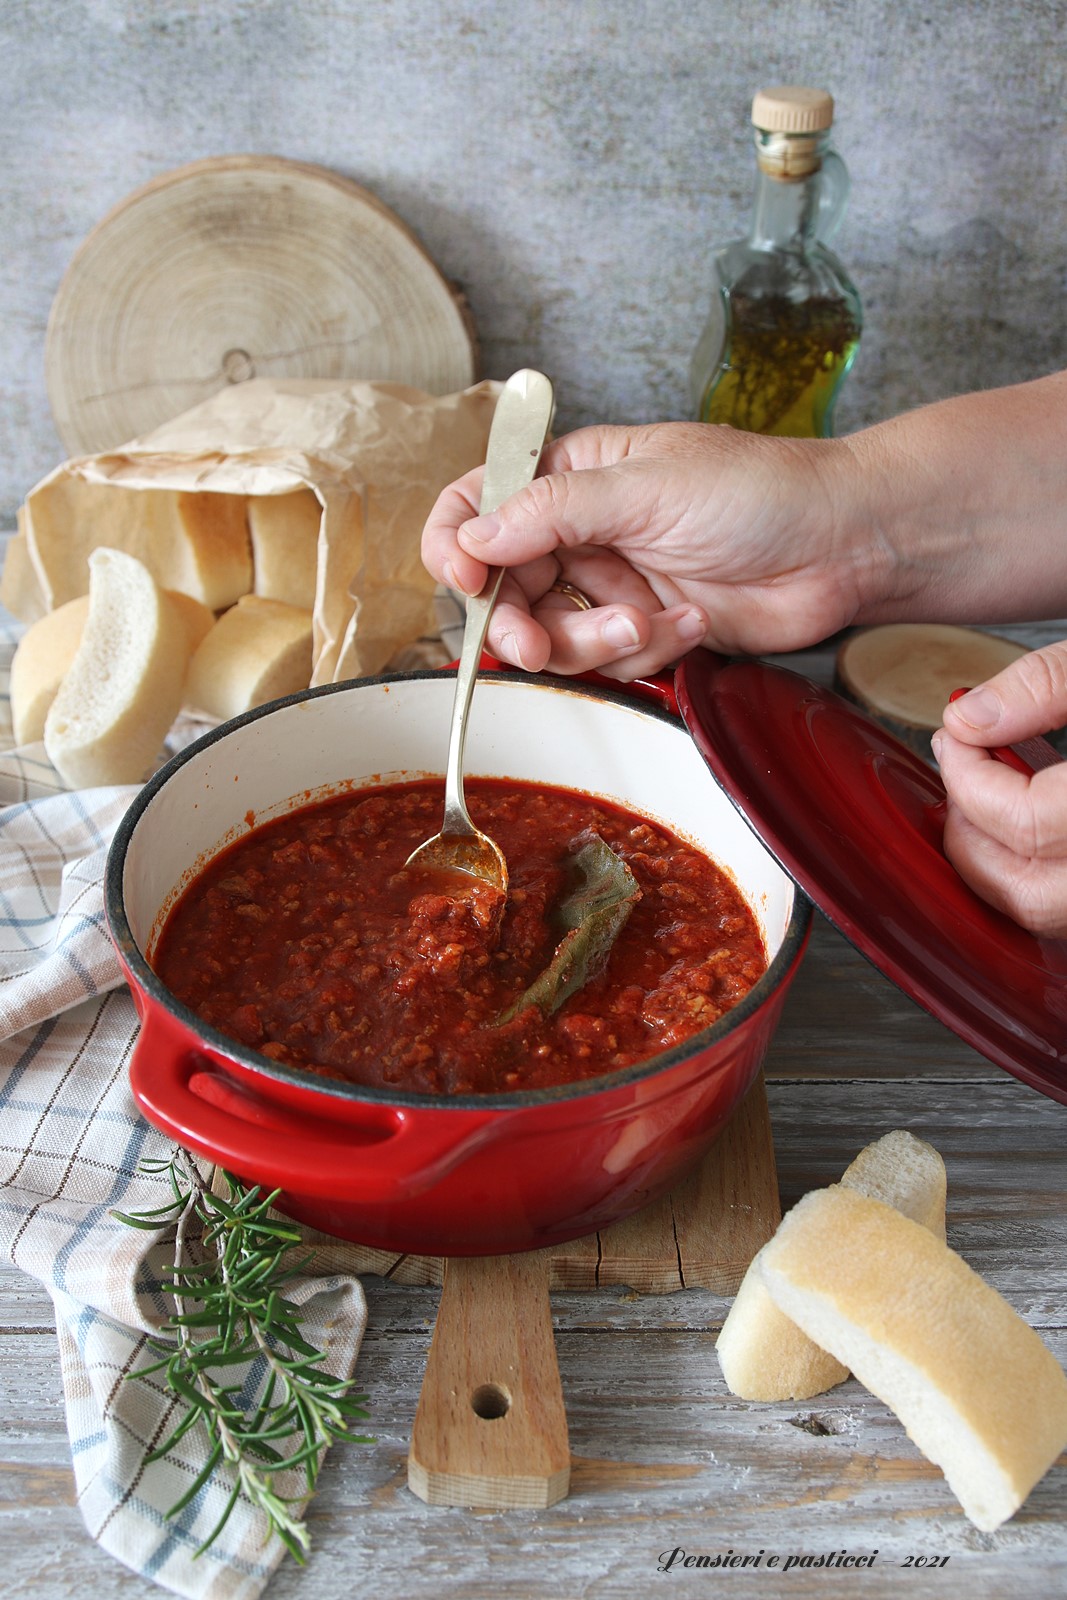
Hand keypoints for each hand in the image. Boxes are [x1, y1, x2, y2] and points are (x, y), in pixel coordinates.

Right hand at [422, 422, 879, 679]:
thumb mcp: (647, 486)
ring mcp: (614, 582)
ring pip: (555, 634)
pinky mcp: (648, 629)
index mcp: (573, 475)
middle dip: (518, 622)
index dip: (457, 543)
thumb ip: (553, 511)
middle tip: (532, 643)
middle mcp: (583, 530)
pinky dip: (648, 650)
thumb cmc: (760, 490)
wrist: (844, 545)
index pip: (481, 503)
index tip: (464, 579)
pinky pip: (611, 660)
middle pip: (506, 587)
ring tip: (648, 623)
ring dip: (595, 641)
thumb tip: (476, 536)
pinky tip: (692, 621)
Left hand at [935, 642, 1066, 937]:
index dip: (971, 778)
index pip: (1025, 822)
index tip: (956, 738)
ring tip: (993, 798)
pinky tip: (1034, 821)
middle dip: (972, 838)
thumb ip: (1046, 685)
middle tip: (961, 779)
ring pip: (1049, 913)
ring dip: (1003, 863)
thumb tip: (968, 719)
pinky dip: (1041, 872)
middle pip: (1029, 894)